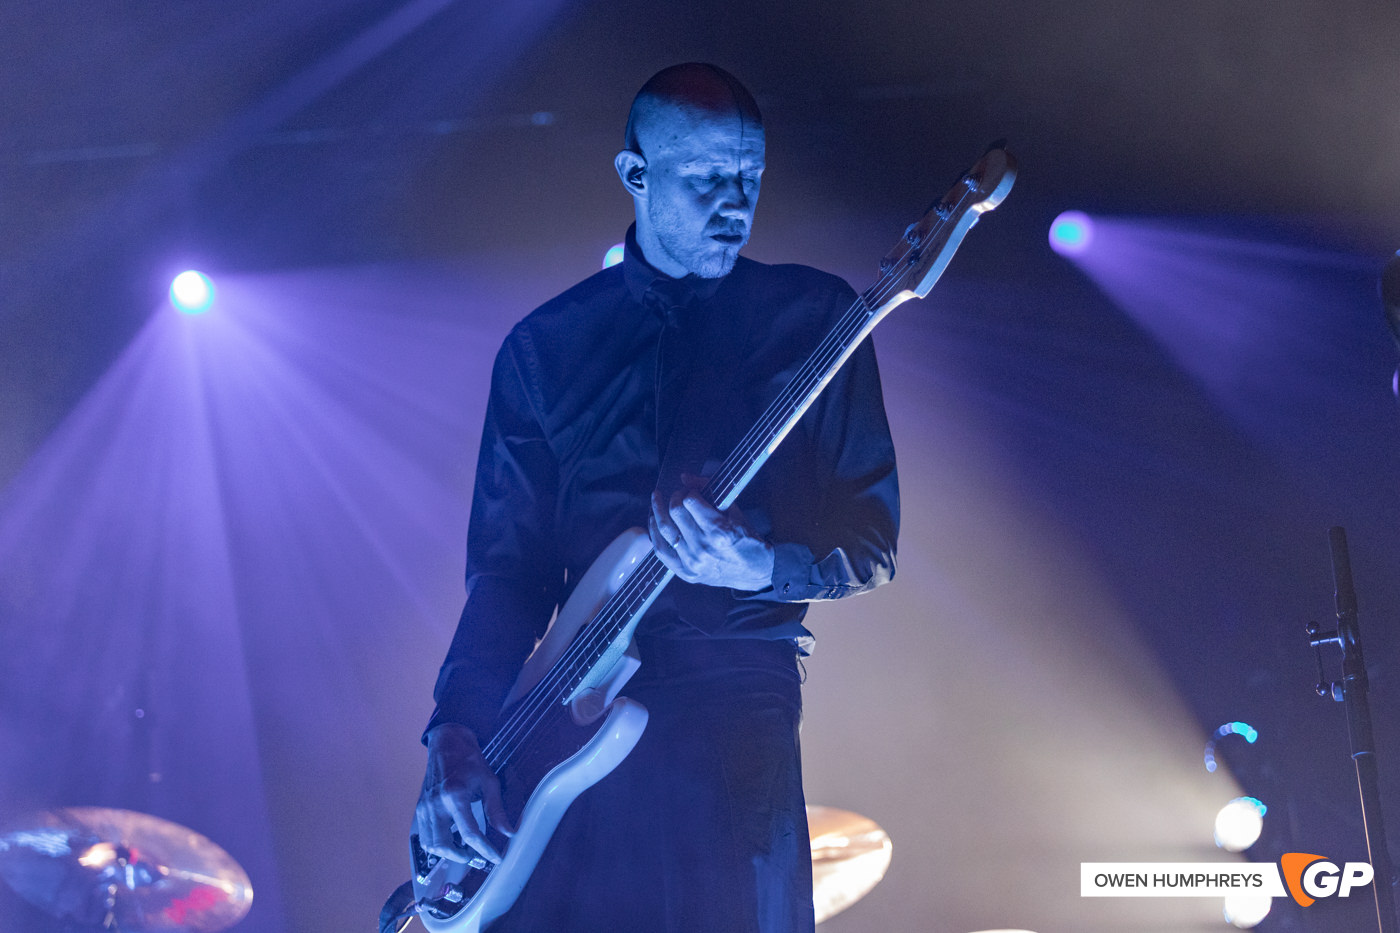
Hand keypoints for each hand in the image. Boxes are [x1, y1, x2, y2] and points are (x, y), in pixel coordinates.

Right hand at [414, 723, 513, 863]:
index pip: (470, 833)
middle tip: (478, 857)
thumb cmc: (470, 762)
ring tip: (466, 850)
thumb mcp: (489, 782)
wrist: (447, 745)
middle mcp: (436, 804)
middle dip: (462, 857)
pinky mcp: (420, 809)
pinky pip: (425, 836)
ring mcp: (424, 808)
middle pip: (444, 846)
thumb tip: (509, 833)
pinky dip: (438, 845)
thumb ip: (497, 810)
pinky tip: (453, 840)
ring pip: (431, 845)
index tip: (496, 858)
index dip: (484, 850)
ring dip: (448, 853)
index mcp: (455, 795)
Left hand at [649, 485, 774, 590]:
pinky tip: (654, 521)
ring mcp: (693, 562)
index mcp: (719, 530)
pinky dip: (654, 533)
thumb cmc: (746, 539)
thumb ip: (709, 491)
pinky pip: (661, 551)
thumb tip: (685, 477)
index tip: (692, 492)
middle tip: (677, 495)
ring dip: (657, 511)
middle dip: (674, 497)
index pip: (690, 501)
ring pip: (664, 530)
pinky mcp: (685, 572)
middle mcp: (703, 547)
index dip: (689, 492)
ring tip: (656, 500)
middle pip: (675, 513)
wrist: (754, 571)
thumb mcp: (734, 511)